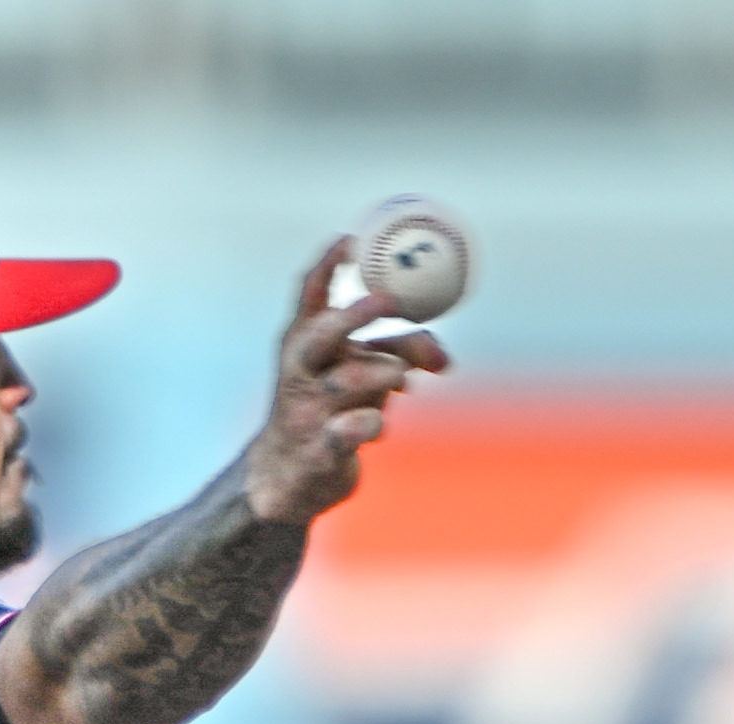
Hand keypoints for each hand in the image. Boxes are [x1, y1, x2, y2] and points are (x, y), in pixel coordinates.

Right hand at [241, 246, 448, 529]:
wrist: (288, 476)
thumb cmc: (330, 408)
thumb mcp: (361, 371)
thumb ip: (404, 352)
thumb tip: (445, 359)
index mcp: (302, 343)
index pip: (309, 296)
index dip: (327, 265)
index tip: (350, 239)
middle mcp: (300, 372)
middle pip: (323, 334)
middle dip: (354, 315)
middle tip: (387, 300)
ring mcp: (307, 410)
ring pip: (352, 379)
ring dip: (386, 373)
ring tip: (399, 380)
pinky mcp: (320, 449)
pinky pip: (353, 428)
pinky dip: (372, 423)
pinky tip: (378, 426)